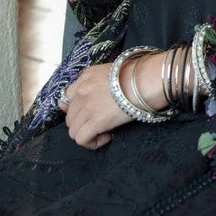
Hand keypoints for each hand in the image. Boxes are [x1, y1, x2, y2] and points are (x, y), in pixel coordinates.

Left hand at [57, 51, 181, 148]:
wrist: (149, 79)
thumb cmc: (141, 75)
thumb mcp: (114, 72)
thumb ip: (102, 84)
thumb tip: (104, 101)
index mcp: (86, 76)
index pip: (66, 98)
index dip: (76, 110)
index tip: (89, 114)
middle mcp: (81, 90)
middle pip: (69, 117)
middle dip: (83, 124)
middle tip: (101, 125)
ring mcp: (87, 105)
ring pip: (73, 130)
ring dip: (88, 135)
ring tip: (105, 132)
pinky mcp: (96, 120)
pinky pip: (81, 139)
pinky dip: (92, 142)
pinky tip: (107, 136)